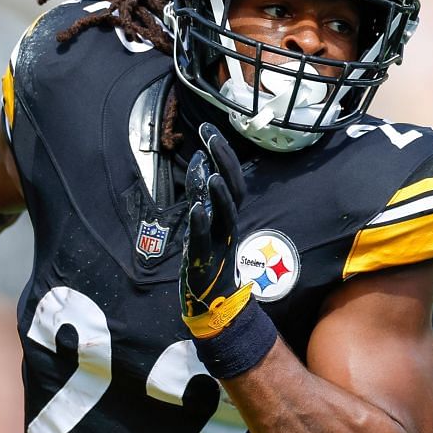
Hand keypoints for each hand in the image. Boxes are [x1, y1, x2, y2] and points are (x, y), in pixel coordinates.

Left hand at [181, 122, 254, 339]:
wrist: (215, 305)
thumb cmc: (209, 260)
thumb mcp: (204, 220)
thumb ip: (200, 192)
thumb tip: (197, 160)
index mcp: (228, 215)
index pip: (231, 178)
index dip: (221, 153)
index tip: (207, 128)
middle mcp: (228, 225)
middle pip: (235, 189)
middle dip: (224, 162)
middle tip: (210, 136)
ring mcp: (220, 243)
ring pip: (226, 214)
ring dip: (220, 193)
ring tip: (212, 173)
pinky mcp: (206, 261)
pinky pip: (206, 240)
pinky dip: (202, 224)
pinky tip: (196, 209)